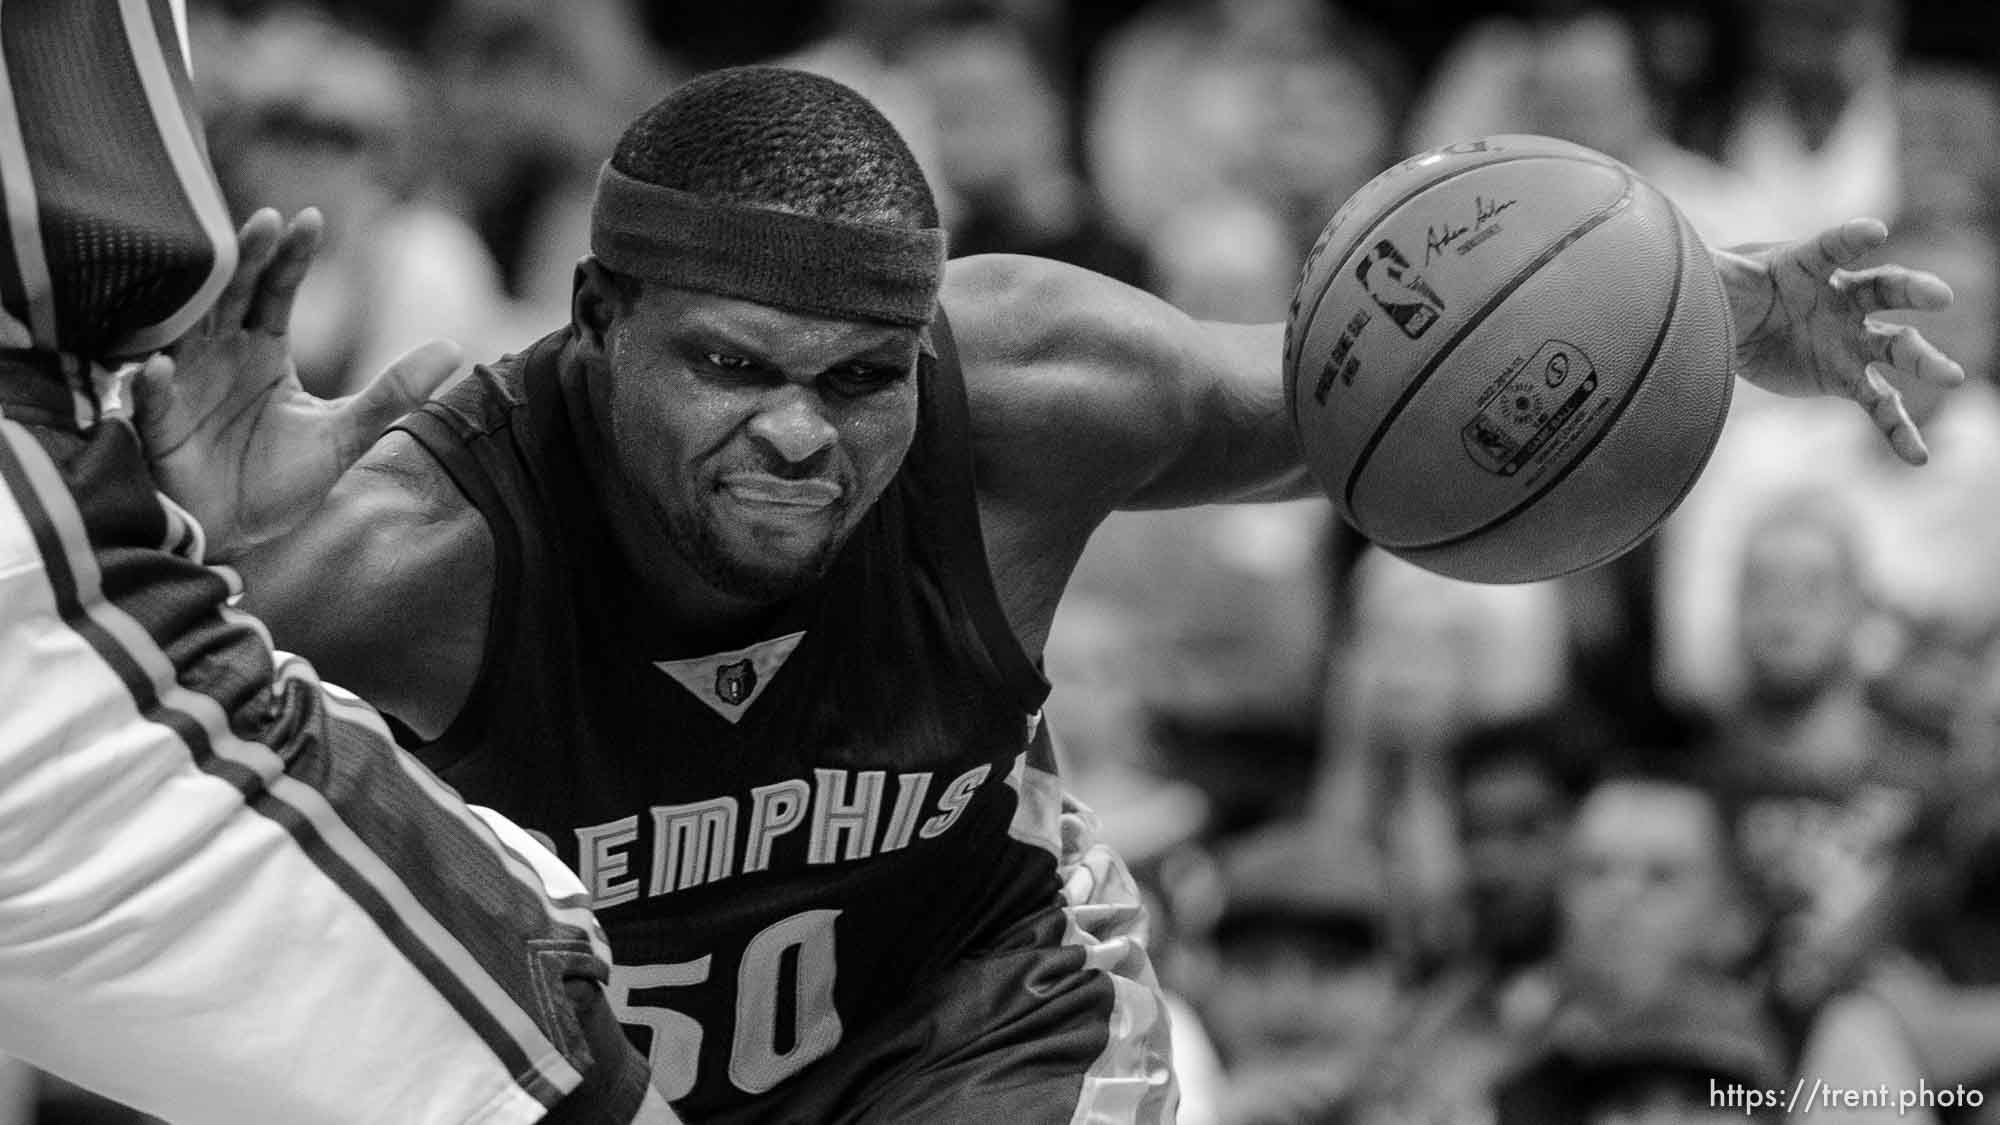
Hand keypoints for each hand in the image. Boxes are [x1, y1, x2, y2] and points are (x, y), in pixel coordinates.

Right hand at [132, 208, 460, 559]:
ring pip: (186, 331)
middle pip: (233, 295)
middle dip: (247, 258)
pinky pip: (153, 401)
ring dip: (197, 300)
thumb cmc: (280, 481)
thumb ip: (393, 393)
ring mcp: (184, 386)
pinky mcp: (161, 429)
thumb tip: (456, 347)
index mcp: (263, 349)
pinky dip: (156, 384)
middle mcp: (220, 355)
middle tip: (266, 221)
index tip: (310, 219)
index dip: (291, 256)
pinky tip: (163, 366)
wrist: (238, 535)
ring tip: (217, 263)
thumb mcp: (346, 435)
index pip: (277, 290)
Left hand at [1719, 218, 1964, 464]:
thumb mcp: (1720, 280)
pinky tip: (1919, 457)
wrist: (1740, 328)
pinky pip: (1879, 405)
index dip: (1852, 238)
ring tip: (1953, 376)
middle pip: (1885, 291)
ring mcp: (1852, 340)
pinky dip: (1898, 431)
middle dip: (1912, 291)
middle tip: (1940, 295)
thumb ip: (1717, 273)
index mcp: (1812, 264)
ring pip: (1896, 348)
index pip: (1834, 246)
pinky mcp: (1845, 379)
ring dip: (1924, 361)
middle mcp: (1845, 299)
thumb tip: (1697, 264)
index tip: (1873, 231)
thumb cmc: (1735, 291)